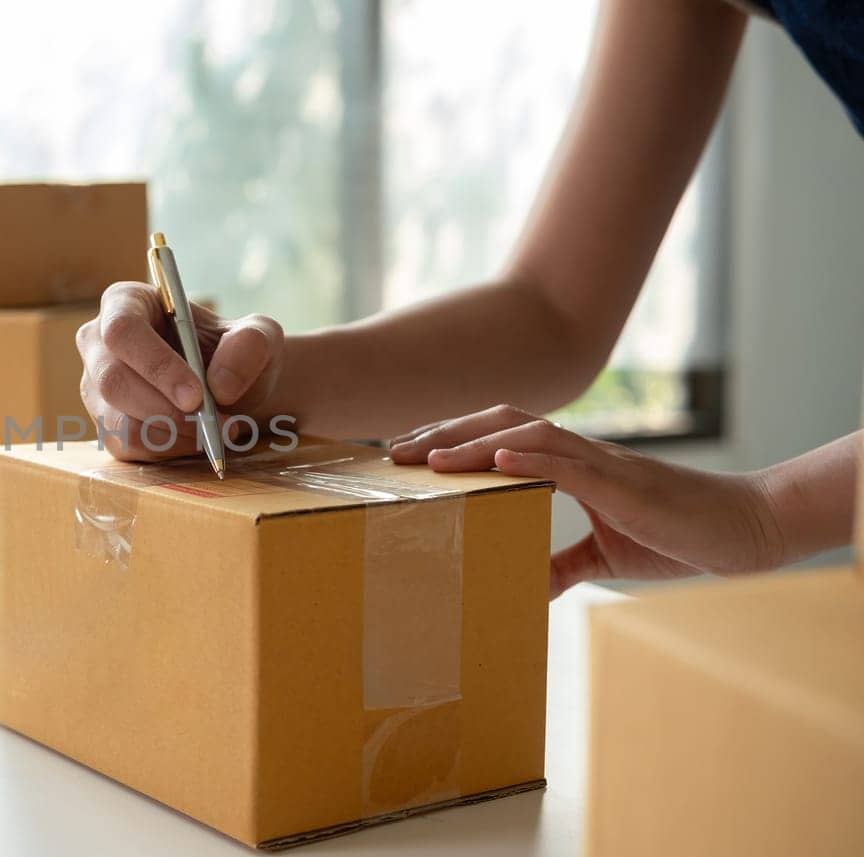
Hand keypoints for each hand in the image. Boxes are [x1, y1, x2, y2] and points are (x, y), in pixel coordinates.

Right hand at [76, 281, 285, 460]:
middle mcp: (99, 343)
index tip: (196, 395)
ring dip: (173, 433)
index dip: (155, 364)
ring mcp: (96, 386)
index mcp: (126, 302)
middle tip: (213, 423)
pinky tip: (196, 438)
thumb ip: (249, 346)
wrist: (231, 388)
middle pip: (112, 380)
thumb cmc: (235, 351)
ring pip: (118, 420)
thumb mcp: (259, 337)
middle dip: (165, 409)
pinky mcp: (105, 424)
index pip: (123, 330)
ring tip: (216, 429)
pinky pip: (127, 446)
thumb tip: (220, 385)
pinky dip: (168, 449)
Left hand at [388, 405, 785, 597]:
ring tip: (429, 456)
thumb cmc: (676, 535)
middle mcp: (579, 453)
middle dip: (445, 433)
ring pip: (527, 435)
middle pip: (500, 423)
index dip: (453, 439)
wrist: (741, 530)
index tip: (408, 455)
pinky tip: (498, 459)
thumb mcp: (605, 555)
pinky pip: (571, 462)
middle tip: (395, 452)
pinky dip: (532, 457)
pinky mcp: (623, 483)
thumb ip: (565, 563)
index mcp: (571, 465)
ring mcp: (601, 462)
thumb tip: (529, 587)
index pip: (501, 437)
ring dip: (474, 442)